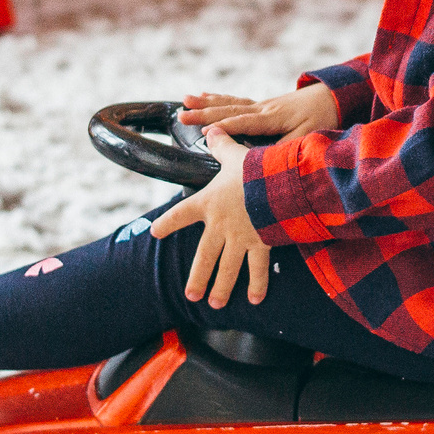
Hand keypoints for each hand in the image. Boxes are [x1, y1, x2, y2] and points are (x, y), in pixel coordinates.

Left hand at [150, 127, 268, 308]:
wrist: (278, 184)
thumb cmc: (255, 168)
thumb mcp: (235, 154)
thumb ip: (221, 145)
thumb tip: (212, 129)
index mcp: (208, 203)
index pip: (180, 215)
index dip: (167, 224)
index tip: (155, 232)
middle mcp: (220, 226)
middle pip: (204, 256)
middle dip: (197, 277)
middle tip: (191, 295)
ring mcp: (240, 238)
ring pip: (227, 269)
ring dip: (221, 288)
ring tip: (214, 304)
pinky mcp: (261, 244)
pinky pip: (258, 269)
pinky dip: (257, 285)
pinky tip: (254, 301)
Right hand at [178, 82, 338, 141]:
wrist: (334, 96)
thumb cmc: (322, 118)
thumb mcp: (308, 137)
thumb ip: (286, 149)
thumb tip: (265, 160)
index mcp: (273, 118)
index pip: (244, 123)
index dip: (224, 129)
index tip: (204, 135)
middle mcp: (263, 108)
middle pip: (229, 110)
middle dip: (204, 113)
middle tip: (181, 115)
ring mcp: (262, 105)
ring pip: (229, 102)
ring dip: (206, 103)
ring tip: (185, 100)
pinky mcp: (263, 105)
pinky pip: (236, 101)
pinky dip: (219, 98)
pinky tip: (206, 95)